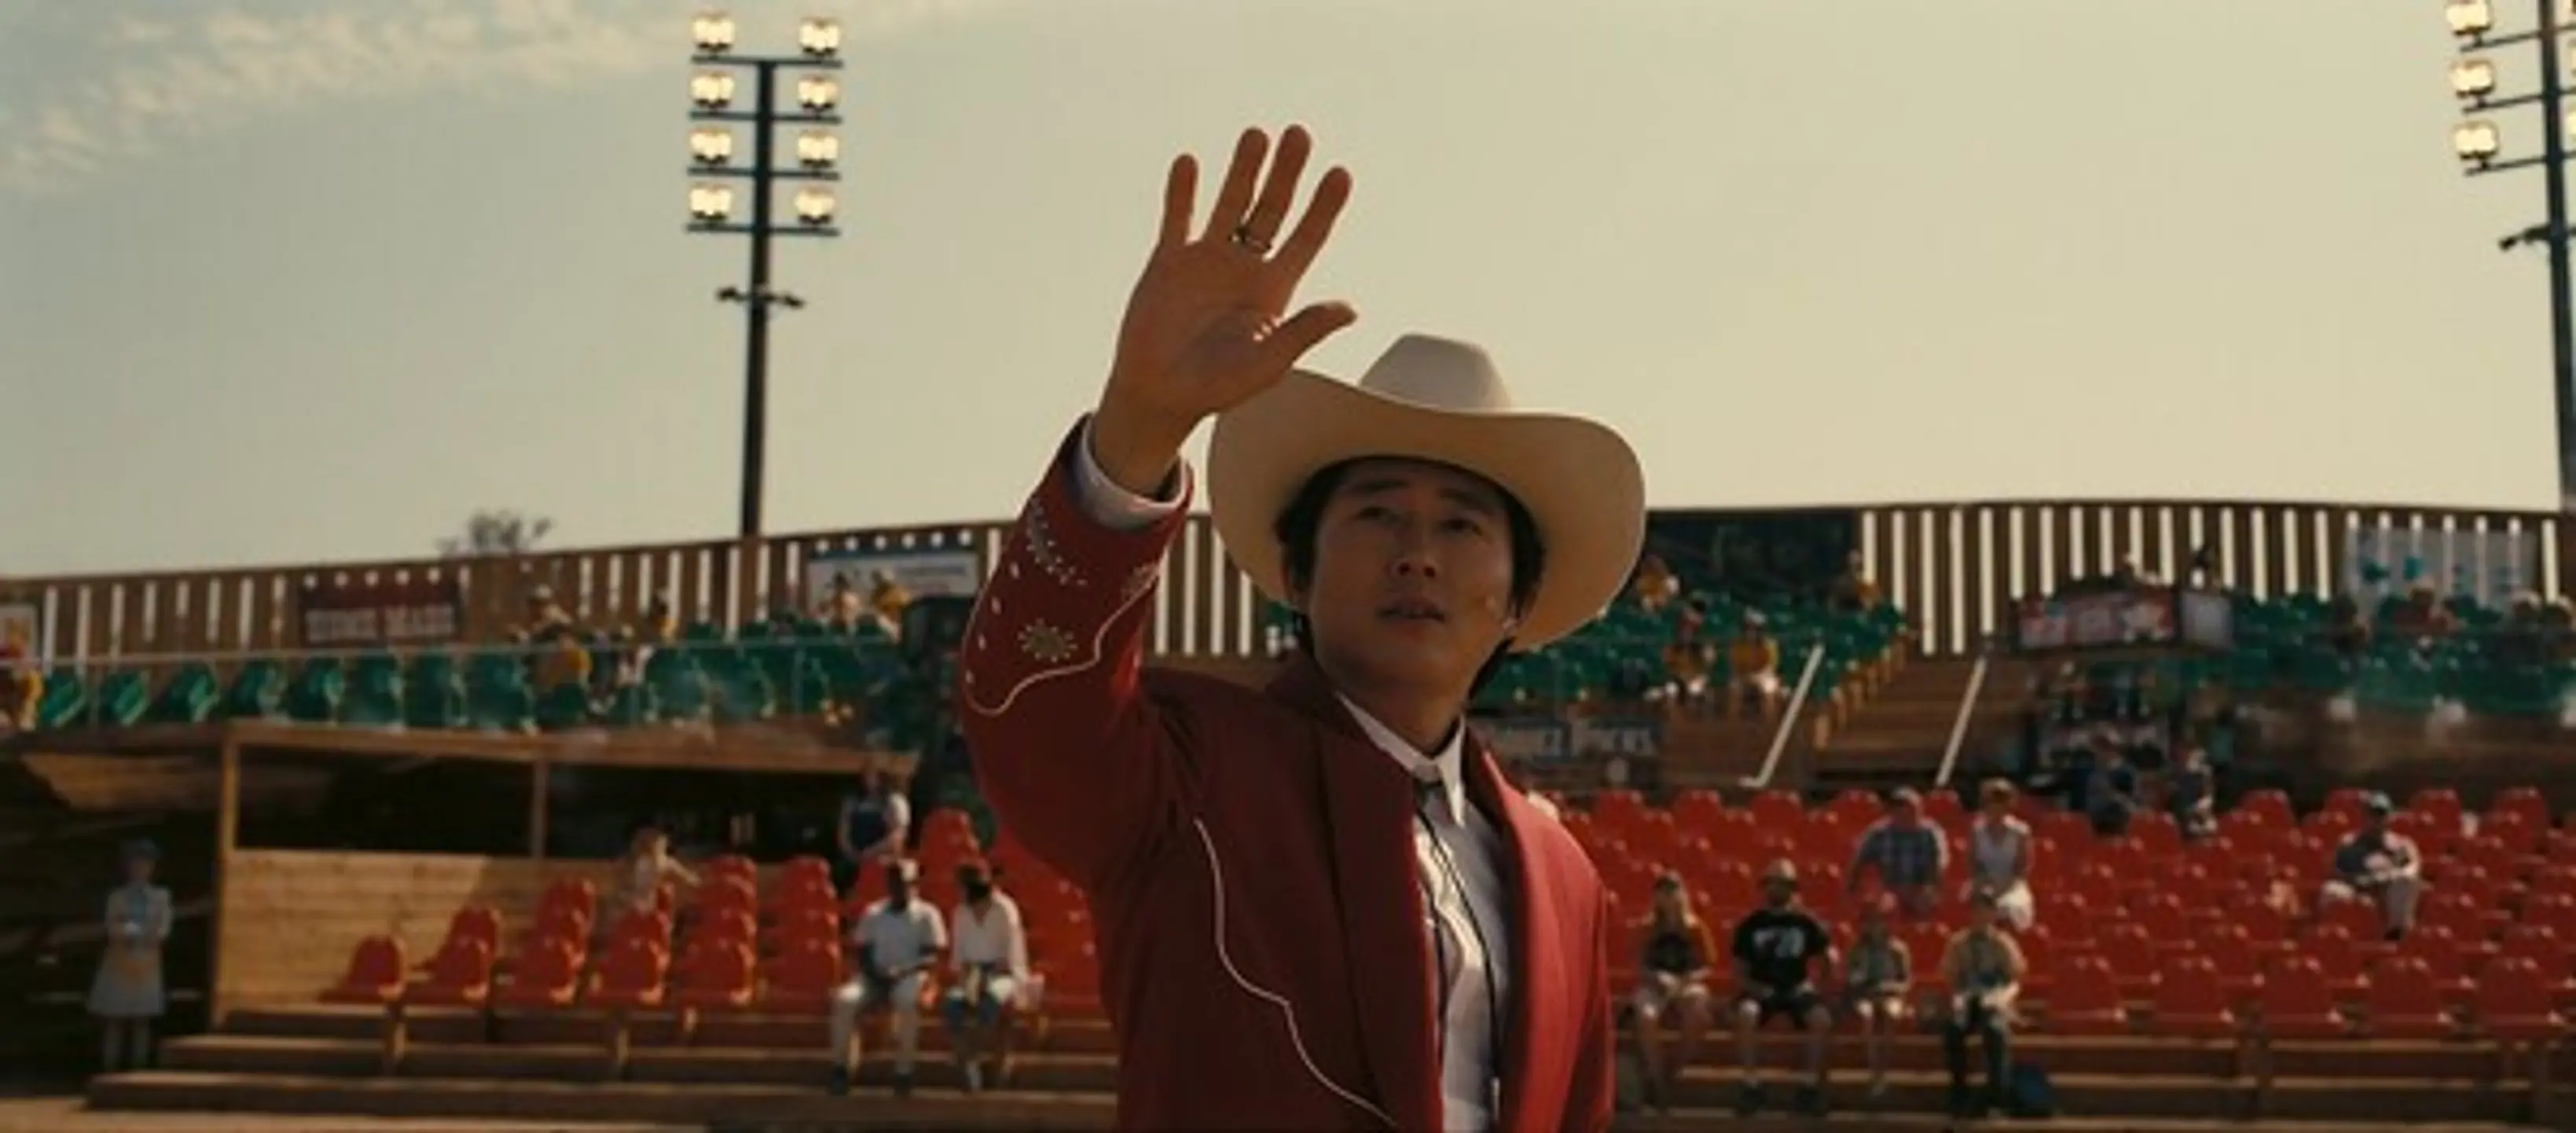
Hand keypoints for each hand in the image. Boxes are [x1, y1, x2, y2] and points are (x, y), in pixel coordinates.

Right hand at [1092, 124, 1356, 493]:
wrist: (1160, 394)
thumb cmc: (1219, 388)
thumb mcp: (1268, 362)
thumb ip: (1304, 331)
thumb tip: (1350, 309)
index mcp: (1275, 288)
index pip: (1307, 237)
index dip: (1324, 207)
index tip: (1341, 173)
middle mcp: (1245, 266)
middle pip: (1271, 209)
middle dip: (1286, 173)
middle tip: (1300, 134)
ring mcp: (1206, 260)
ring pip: (1230, 204)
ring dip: (1242, 171)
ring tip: (1256, 135)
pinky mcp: (1169, 262)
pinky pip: (1178, 219)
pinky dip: (1183, 192)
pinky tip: (1190, 163)